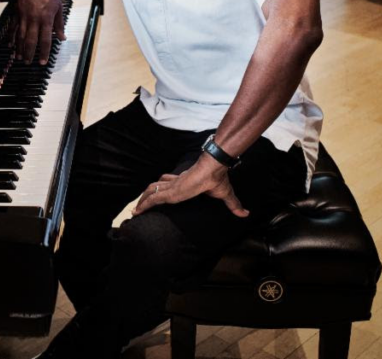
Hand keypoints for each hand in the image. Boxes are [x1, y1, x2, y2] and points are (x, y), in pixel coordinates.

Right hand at [14, 0, 65, 63]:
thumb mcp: (58, 6)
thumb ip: (59, 24)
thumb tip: (62, 36)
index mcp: (46, 19)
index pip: (45, 40)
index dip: (44, 52)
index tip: (42, 62)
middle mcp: (34, 19)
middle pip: (31, 41)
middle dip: (30, 54)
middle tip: (28, 63)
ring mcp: (24, 16)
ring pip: (21, 36)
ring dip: (20, 48)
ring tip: (20, 58)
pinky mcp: (17, 11)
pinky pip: (14, 27)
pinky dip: (12, 36)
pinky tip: (11, 44)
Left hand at [133, 154, 248, 217]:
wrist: (213, 168)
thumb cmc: (217, 178)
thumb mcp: (224, 195)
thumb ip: (232, 204)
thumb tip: (246, 213)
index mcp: (185, 181)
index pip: (169, 181)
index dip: (162, 186)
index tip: (156, 192)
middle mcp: (175, 183)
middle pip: (156, 186)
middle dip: (148, 195)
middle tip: (140, 205)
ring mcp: (171, 187)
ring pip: (151, 192)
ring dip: (142, 200)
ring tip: (135, 210)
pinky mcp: (170, 192)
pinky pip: (152, 198)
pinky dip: (144, 204)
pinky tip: (137, 211)